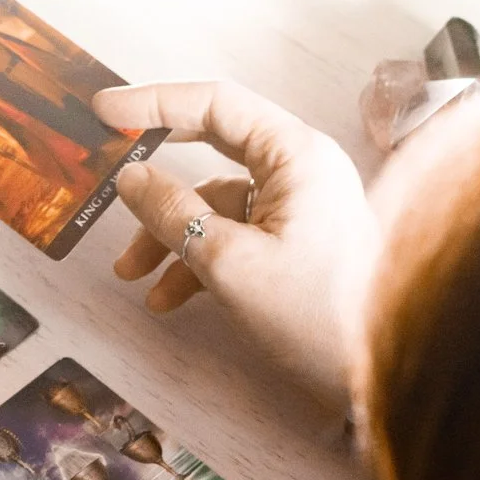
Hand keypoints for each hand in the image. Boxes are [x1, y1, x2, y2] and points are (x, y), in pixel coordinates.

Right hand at [92, 81, 374, 410]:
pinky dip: (196, 261)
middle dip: (157, 181)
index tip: (104, 110)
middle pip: (212, 153)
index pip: (216, 105)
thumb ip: (173, 213)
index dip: (155, 104)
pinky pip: (232, 236)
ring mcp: (299, 207)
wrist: (376, 376)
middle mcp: (301, 170)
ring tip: (131, 276)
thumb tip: (130, 178)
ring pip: (216, 204)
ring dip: (170, 237)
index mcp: (297, 155)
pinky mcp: (294, 243)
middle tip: (109, 181)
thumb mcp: (229, 263)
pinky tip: (166, 298)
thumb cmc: (317, 315)